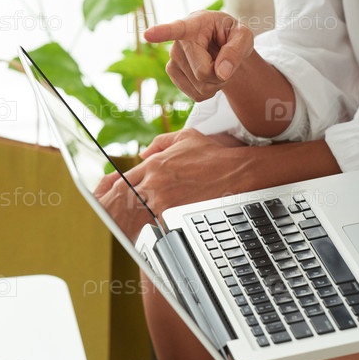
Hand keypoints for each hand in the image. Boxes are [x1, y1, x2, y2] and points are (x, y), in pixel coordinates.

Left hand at [93, 129, 246, 239]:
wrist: (234, 172)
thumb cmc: (212, 154)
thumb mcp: (184, 137)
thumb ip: (159, 143)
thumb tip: (142, 154)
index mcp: (154, 164)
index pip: (125, 179)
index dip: (124, 187)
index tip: (128, 192)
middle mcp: (155, 182)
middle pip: (129, 198)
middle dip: (132, 202)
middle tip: (136, 206)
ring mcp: (163, 200)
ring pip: (142, 211)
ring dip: (144, 213)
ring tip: (152, 214)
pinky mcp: (175, 213)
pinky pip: (158, 222)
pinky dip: (159, 222)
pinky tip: (165, 220)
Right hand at [144, 11, 253, 101]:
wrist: (221, 44)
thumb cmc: (231, 35)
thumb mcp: (244, 37)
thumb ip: (237, 50)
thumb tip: (221, 72)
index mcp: (196, 23)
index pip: (177, 29)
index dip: (162, 32)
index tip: (148, 35)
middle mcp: (178, 41)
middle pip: (202, 72)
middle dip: (221, 75)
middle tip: (225, 62)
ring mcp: (172, 59)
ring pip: (200, 87)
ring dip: (215, 84)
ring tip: (216, 66)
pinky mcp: (172, 74)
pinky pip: (196, 95)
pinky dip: (208, 91)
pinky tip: (208, 76)